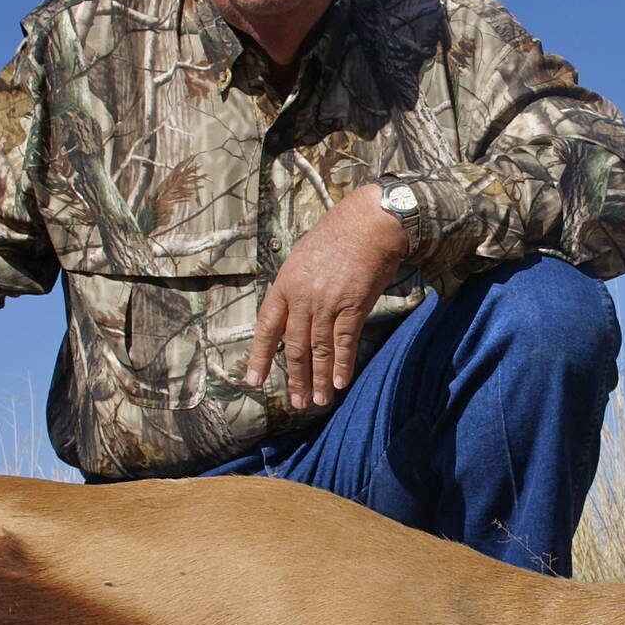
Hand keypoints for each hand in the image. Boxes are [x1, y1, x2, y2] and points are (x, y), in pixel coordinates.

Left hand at [245, 185, 409, 409]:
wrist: (369, 223)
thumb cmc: (337, 235)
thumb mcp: (302, 256)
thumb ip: (294, 286)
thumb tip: (290, 314)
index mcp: (284, 283)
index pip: (267, 328)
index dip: (261, 357)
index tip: (255, 380)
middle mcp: (302, 296)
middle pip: (295, 346)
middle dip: (296, 378)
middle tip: (297, 402)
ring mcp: (327, 302)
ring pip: (320, 349)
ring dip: (319, 378)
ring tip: (318, 400)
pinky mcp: (353, 305)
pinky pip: (345, 341)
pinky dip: (342, 364)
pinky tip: (339, 382)